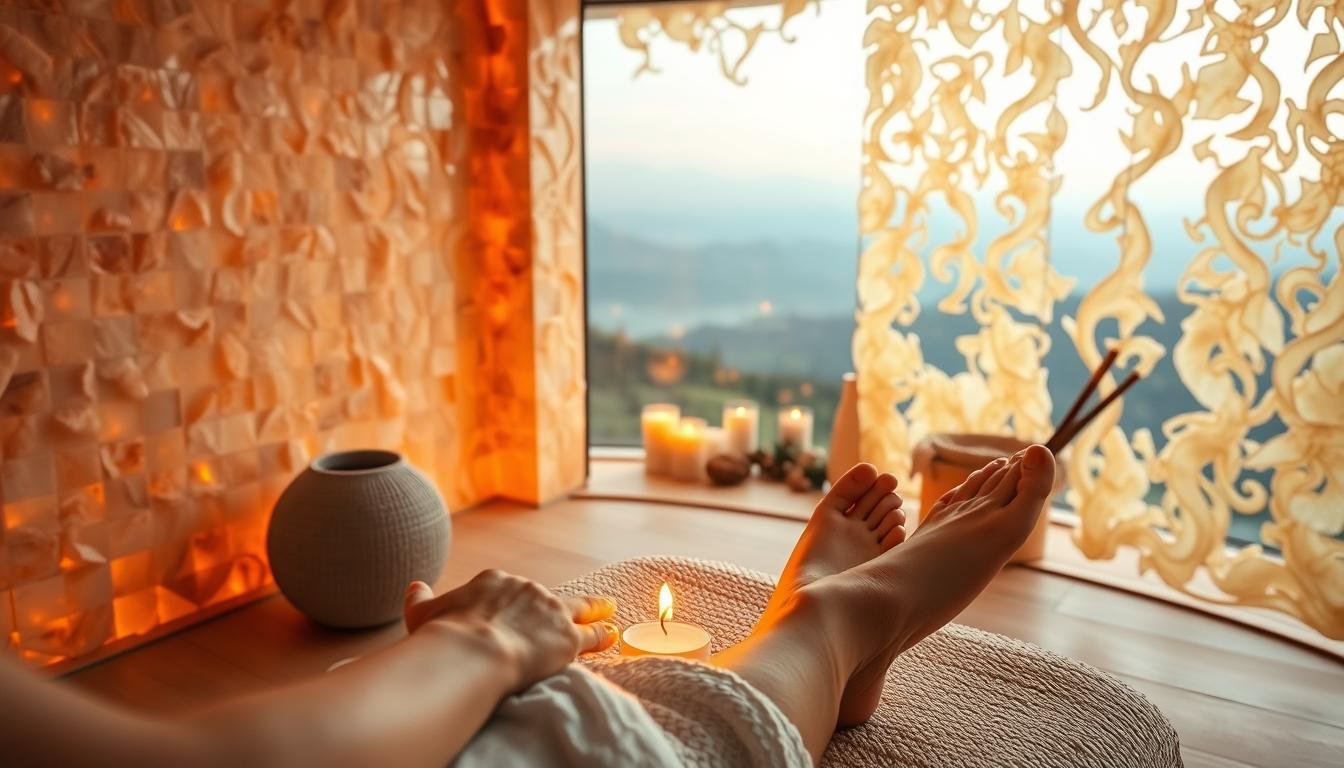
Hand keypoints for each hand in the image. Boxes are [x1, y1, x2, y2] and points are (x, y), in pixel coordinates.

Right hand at [402, 570, 617, 692]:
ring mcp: (551, 611)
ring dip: (594, 609)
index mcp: (494, 582)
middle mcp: (527, 589)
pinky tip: (613, 635)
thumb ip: (419, 598)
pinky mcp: (568, 637)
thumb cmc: (444, 635)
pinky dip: (603, 634)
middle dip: (551, 606)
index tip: (514, 610)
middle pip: (544, 597)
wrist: (472, 652)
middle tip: (563, 610)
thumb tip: (413, 585)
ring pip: (578, 608)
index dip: (513, 601)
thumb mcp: (422, 613)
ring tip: (608, 609)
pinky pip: (592, 633)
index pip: (509, 589)